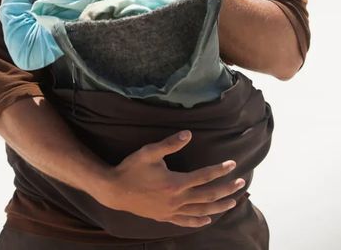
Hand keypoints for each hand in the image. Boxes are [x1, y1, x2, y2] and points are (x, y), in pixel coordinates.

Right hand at [100, 131, 243, 227]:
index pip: (204, 176)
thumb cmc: (131, 168)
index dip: (220, 170)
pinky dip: (199, 221)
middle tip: (241, 183)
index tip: (232, 163)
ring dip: (219, 206)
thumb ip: (170, 143)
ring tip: (233, 201)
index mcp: (176, 183)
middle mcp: (177, 200)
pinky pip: (186, 222)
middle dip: (226, 189)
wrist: (114, 191)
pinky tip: (208, 219)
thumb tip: (189, 134)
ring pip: (201, 211)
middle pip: (208, 196)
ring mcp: (172, 211)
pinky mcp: (165, 217)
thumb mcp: (149, 151)